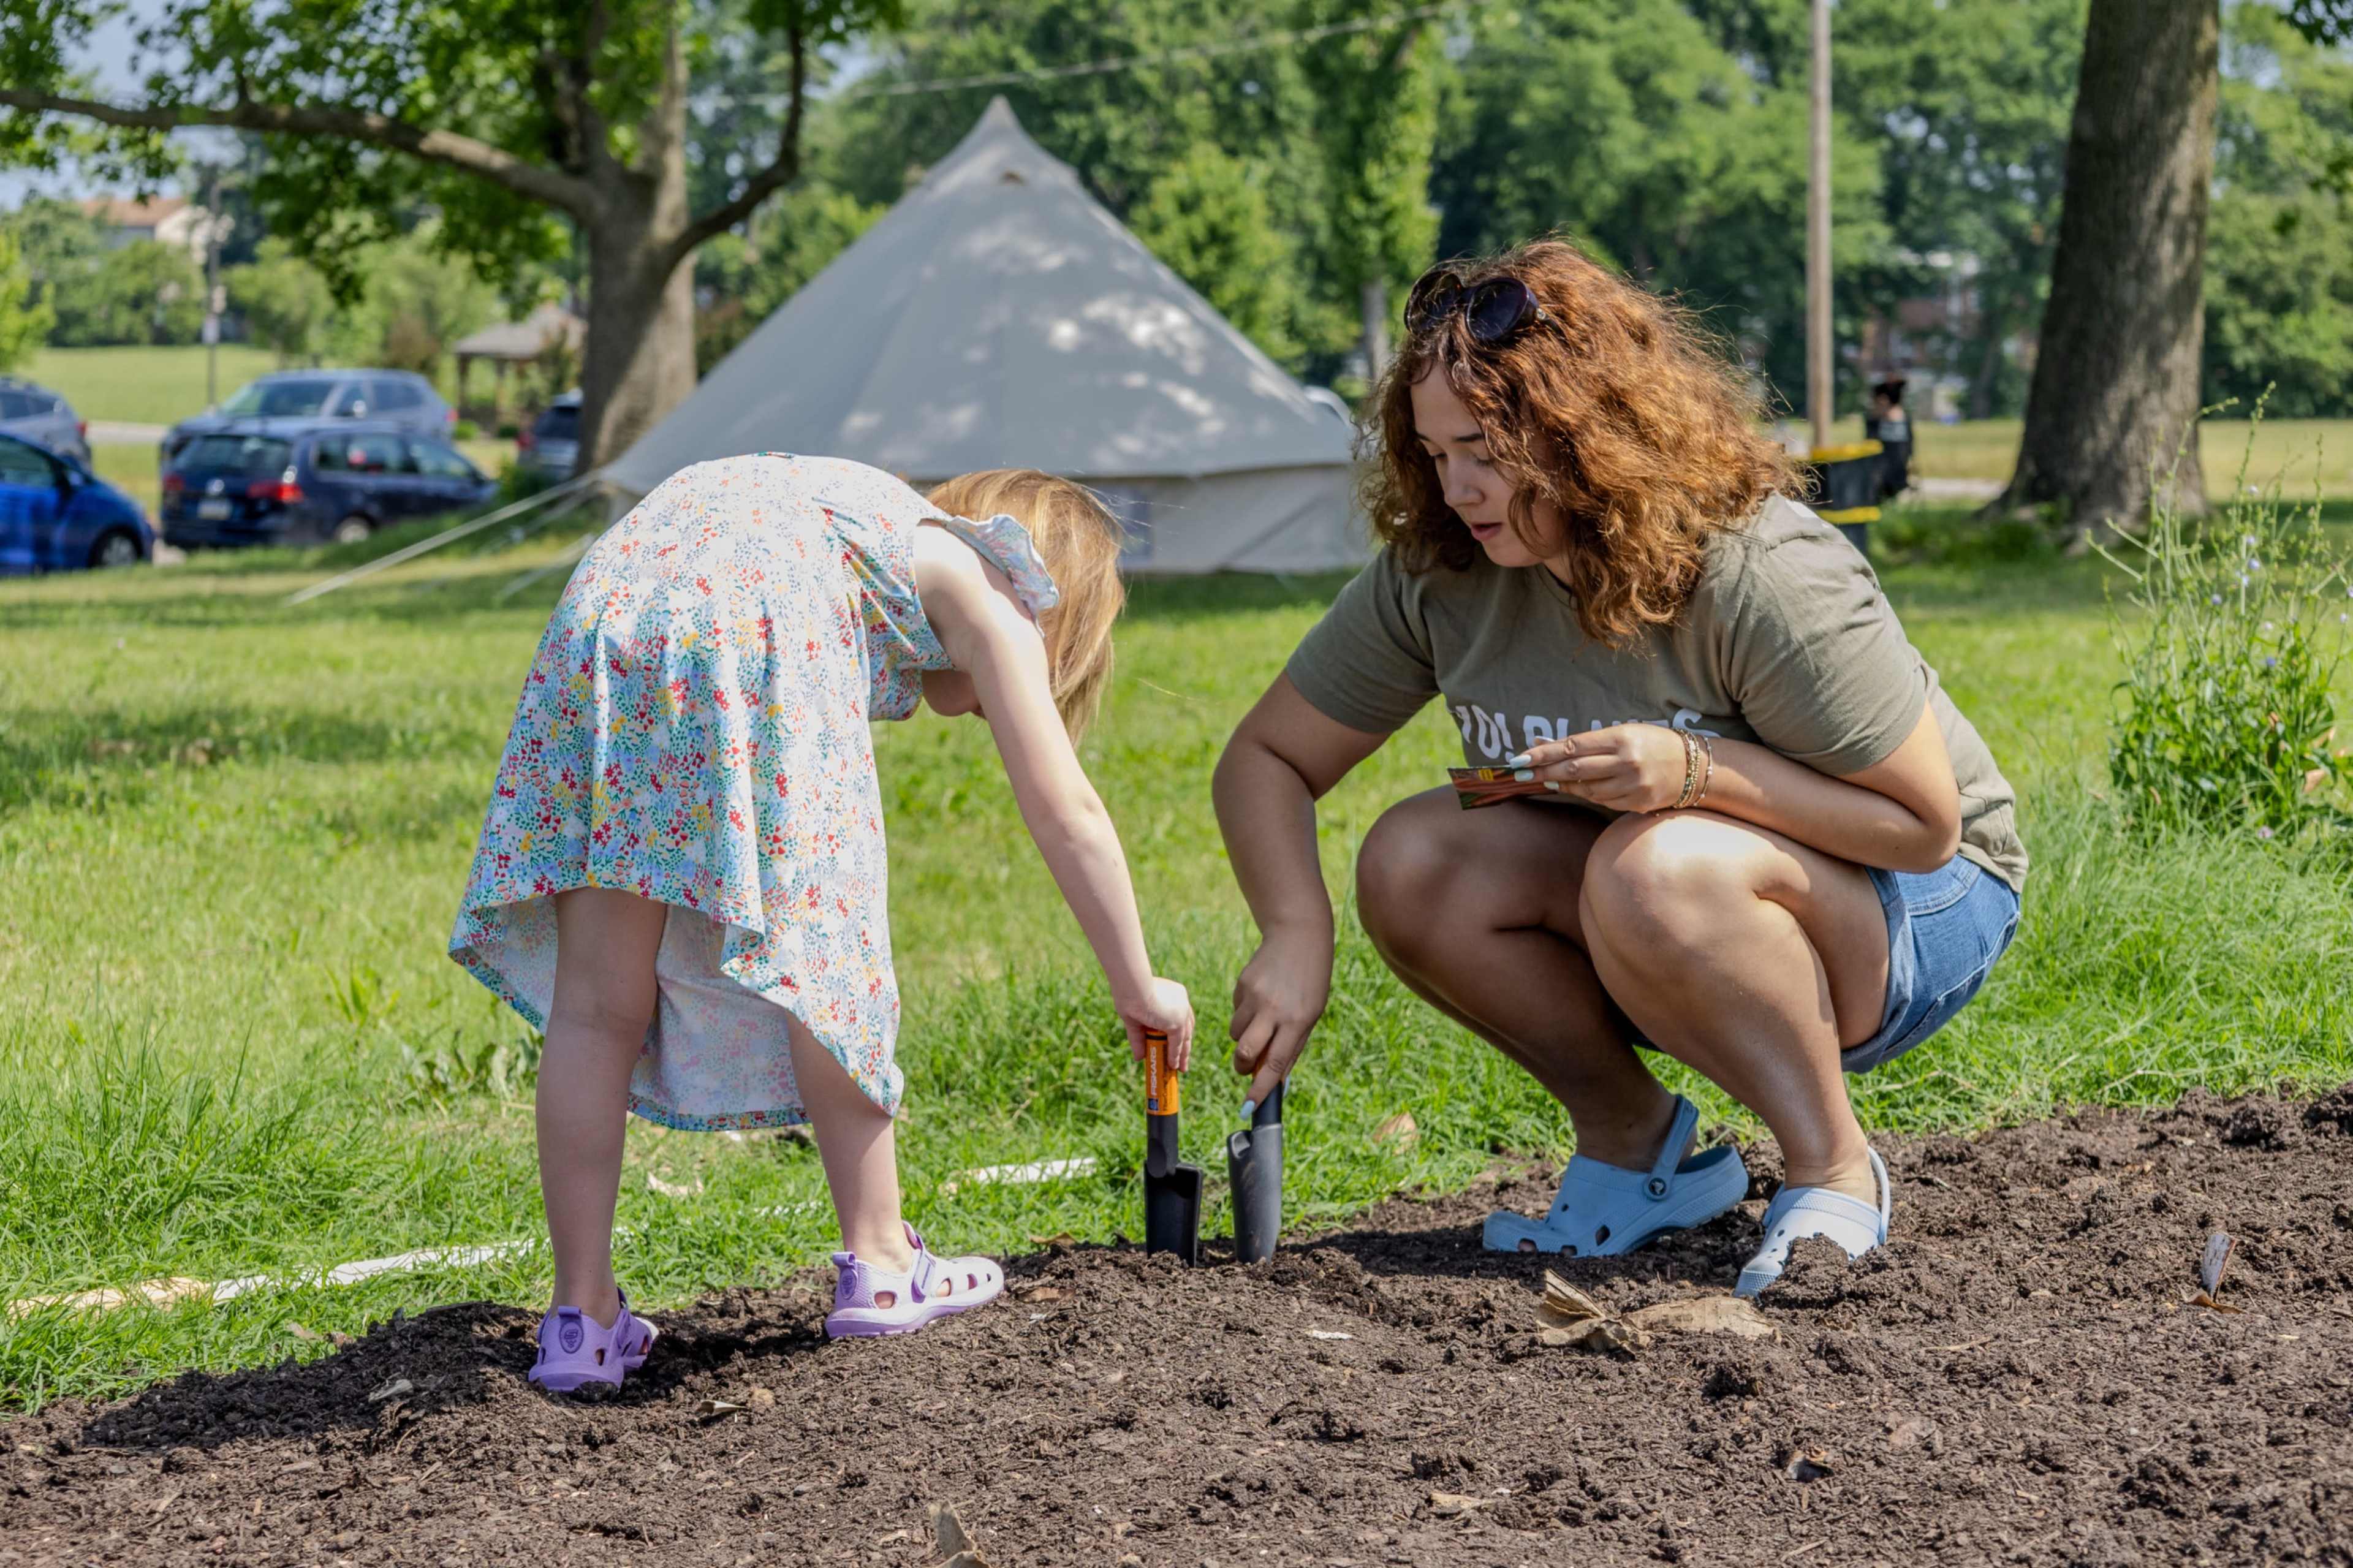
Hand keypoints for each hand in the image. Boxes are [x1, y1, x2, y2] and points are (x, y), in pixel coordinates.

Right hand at [1119, 977, 1194, 1071]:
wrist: (1132, 988)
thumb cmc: (1128, 996)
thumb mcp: (1134, 1020)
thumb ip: (1139, 1039)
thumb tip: (1139, 1057)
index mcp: (1174, 995)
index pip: (1182, 1015)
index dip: (1180, 1030)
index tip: (1179, 1042)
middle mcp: (1181, 1002)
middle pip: (1187, 1028)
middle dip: (1184, 1045)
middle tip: (1183, 1060)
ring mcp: (1181, 1012)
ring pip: (1184, 1038)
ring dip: (1182, 1055)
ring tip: (1181, 1068)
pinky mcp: (1177, 1023)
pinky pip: (1177, 1043)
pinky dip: (1175, 1055)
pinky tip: (1173, 1065)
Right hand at [1229, 929, 1331, 1107]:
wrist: (1298, 936)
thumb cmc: (1310, 982)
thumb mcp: (1311, 1014)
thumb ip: (1292, 1045)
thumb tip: (1275, 1078)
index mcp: (1297, 1022)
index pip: (1276, 1064)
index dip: (1260, 1089)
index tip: (1248, 1108)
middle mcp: (1275, 1011)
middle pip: (1246, 1053)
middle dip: (1243, 1067)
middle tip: (1247, 1066)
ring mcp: (1256, 997)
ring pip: (1236, 1034)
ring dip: (1244, 1038)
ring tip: (1262, 1021)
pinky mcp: (1242, 985)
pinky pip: (1236, 1012)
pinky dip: (1244, 1014)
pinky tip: (1261, 998)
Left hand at [1508, 724, 1696, 813]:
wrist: (1694, 767)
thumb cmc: (1653, 744)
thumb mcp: (1623, 732)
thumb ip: (1586, 742)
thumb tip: (1545, 744)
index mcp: (1621, 738)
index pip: (1573, 746)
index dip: (1543, 753)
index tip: (1520, 758)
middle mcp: (1626, 761)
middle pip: (1574, 768)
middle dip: (1543, 771)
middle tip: (1519, 773)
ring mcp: (1632, 785)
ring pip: (1586, 788)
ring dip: (1563, 784)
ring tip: (1546, 779)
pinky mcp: (1637, 802)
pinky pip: (1602, 801)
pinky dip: (1586, 794)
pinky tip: (1575, 788)